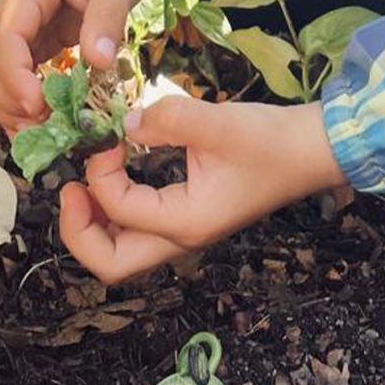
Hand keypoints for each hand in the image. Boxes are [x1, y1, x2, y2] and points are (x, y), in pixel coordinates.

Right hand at [0, 0, 176, 134]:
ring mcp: (22, 25)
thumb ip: (106, 21)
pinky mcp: (36, 40)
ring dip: (7, 103)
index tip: (36, 105)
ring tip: (36, 132)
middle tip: (36, 127)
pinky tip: (40, 121)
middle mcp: (15, 9)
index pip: (4, 38)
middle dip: (4, 97)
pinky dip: (22, 99)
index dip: (14, 76)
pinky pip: (17, 72)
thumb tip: (97, 63)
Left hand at [59, 98, 347, 283]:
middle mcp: (183, 237)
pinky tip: (114, 175)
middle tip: (70, 190)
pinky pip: (138, 228)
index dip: (99, 174)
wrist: (314, 150)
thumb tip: (122, 124)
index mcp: (187, 223)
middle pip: (111, 264)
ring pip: (121, 252)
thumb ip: (164, 119)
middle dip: (78, 232)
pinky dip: (115, 210)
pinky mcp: (189, 215)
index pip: (119, 211)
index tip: (107, 137)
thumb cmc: (272, 141)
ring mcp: (186, 231)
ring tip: (82, 185)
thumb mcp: (216, 122)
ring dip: (93, 225)